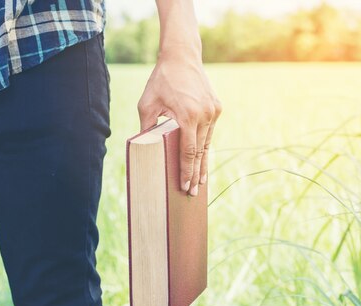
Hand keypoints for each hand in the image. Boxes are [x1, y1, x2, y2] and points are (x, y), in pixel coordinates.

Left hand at [137, 50, 221, 196]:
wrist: (182, 57)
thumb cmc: (161, 81)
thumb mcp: (147, 104)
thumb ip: (147, 128)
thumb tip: (144, 150)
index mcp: (187, 115)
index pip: (188, 151)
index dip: (187, 171)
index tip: (185, 186)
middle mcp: (204, 115)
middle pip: (201, 152)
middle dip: (197, 175)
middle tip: (194, 193)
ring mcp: (213, 111)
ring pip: (207, 144)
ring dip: (203, 163)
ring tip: (200, 182)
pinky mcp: (217, 108)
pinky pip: (209, 132)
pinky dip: (205, 146)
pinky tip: (202, 160)